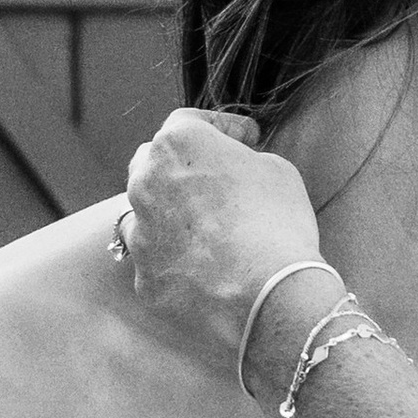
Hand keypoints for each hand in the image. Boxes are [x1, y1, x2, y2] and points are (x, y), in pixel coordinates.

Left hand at [117, 108, 326, 384]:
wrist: (266, 295)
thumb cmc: (277, 222)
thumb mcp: (276, 169)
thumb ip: (244, 160)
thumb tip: (237, 169)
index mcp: (176, 144)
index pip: (190, 122)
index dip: (222, 128)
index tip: (246, 138)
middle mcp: (145, 183)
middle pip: (154, 165)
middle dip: (182, 169)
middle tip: (215, 181)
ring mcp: (140, 233)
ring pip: (147, 215)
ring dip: (171, 216)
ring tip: (205, 231)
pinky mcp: (145, 278)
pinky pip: (157, 262)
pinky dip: (176, 261)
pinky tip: (206, 270)